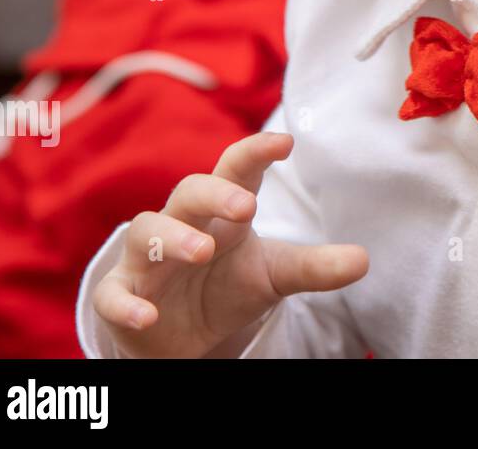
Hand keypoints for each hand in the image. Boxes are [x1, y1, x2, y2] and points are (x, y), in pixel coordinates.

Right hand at [92, 130, 368, 357]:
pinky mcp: (122, 296)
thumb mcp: (275, 275)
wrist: (181, 334)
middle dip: (214, 192)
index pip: (236, 169)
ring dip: (172, 238)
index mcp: (222, 210)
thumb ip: (316, 267)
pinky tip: (148, 314)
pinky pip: (113, 294)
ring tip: (202, 250)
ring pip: (146, 232)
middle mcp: (182, 223)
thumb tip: (364, 260)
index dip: (256, 152)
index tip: (285, 142)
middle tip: (246, 205)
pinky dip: (126, 304)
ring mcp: (147, 260)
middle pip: (189, 191)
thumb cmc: (227, 286)